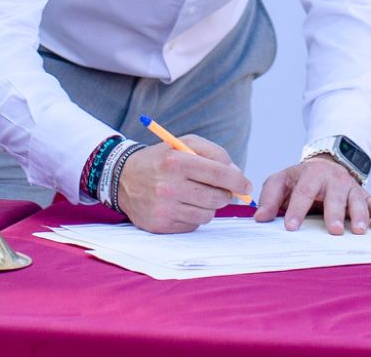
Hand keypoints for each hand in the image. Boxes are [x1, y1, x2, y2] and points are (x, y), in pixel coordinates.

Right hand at [115, 134, 251, 233]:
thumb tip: (237, 175)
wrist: (124, 178)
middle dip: (225, 194)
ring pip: (207, 215)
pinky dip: (194, 216)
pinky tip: (183, 205)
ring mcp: (163, 209)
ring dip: (209, 206)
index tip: (246, 186)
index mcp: (176, 161)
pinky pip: (193, 226)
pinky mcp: (160, 226)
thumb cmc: (162, 159)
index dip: (238, 181)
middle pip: (217, 198)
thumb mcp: (184, 144)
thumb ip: (214, 154)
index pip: (218, 174)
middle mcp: (168, 187)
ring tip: (197, 195)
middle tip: (221, 190)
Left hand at [253, 156, 370, 234]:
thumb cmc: (300, 179)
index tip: (291, 227)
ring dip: (359, 215)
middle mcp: (334, 180)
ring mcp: (351, 187)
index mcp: (311, 175)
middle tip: (333, 230)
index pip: (303, 192)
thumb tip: (260, 218)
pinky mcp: (365, 195)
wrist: (325, 164)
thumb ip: (269, 198)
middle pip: (335, 196)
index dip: (296, 210)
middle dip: (334, 213)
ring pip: (358, 199)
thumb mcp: (281, 181)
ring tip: (358, 231)